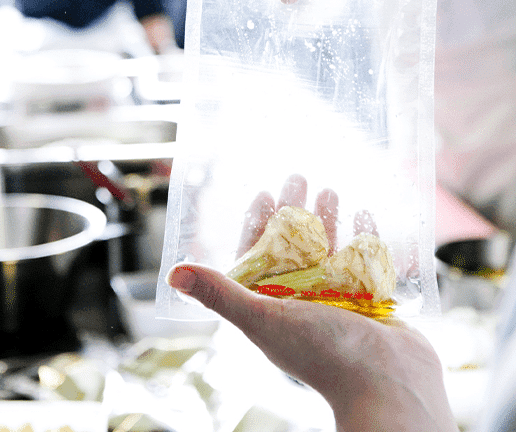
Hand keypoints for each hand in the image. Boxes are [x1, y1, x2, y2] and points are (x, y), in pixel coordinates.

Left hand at [167, 175, 457, 431]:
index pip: (259, 258)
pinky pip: (363, 262)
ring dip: (326, 219)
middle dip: (294, 211)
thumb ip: (221, 295)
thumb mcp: (265, 318)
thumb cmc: (325, 354)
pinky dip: (363, 237)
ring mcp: (337, 302)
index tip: (263, 193)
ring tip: (329, 189)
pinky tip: (364, 213)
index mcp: (272, 307)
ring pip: (328, 251)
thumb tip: (172, 274)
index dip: (258, 226)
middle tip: (298, 177)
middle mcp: (302, 303)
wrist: (389, 384)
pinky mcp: (370, 302)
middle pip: (294, 247)